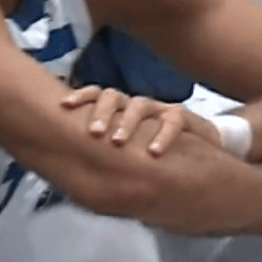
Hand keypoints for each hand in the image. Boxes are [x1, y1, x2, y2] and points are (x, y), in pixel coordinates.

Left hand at [60, 85, 216, 155]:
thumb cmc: (152, 151)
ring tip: (118, 142)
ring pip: (139, 106)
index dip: (80, 96)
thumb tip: (70, 167)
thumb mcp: (125, 151)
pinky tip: (154, 152)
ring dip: (127, 123)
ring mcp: (158, 109)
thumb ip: (104, 153)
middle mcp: (135, 105)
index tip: (64, 105)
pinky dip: (163, 136)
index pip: (96, 94)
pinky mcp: (181, 117)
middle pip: (113, 96)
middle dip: (102, 112)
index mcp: (119, 109)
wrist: (197, 152)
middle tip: (95, 133)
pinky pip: (172, 120)